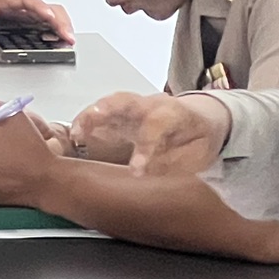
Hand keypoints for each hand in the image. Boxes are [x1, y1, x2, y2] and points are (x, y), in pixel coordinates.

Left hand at [0, 0, 73, 51]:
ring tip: (68, 42)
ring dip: (62, 26)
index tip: (50, 18)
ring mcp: (24, 14)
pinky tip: (60, 42)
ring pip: (51, 14)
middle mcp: (19, 6)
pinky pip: (46, 24)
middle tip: (68, 37)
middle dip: (60, 21)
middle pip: (46, 7)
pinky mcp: (26, 22)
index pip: (26, 1)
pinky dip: (56, 31)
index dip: (40, 9)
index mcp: (5, 0)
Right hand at [71, 91, 231, 177]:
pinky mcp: (124, 112)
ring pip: (111, 102)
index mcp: (175, 113)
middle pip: (126, 101)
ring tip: (75, 134)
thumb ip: (176, 164)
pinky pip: (103, 111)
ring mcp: (136, 105)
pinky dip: (87, 121)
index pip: (156, 125)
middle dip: (105, 112)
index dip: (145, 147)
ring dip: (90, 115)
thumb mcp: (198, 155)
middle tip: (88, 131)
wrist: (203, 118)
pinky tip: (76, 136)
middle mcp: (151, 104)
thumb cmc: (199, 139)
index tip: (136, 170)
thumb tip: (153, 177)